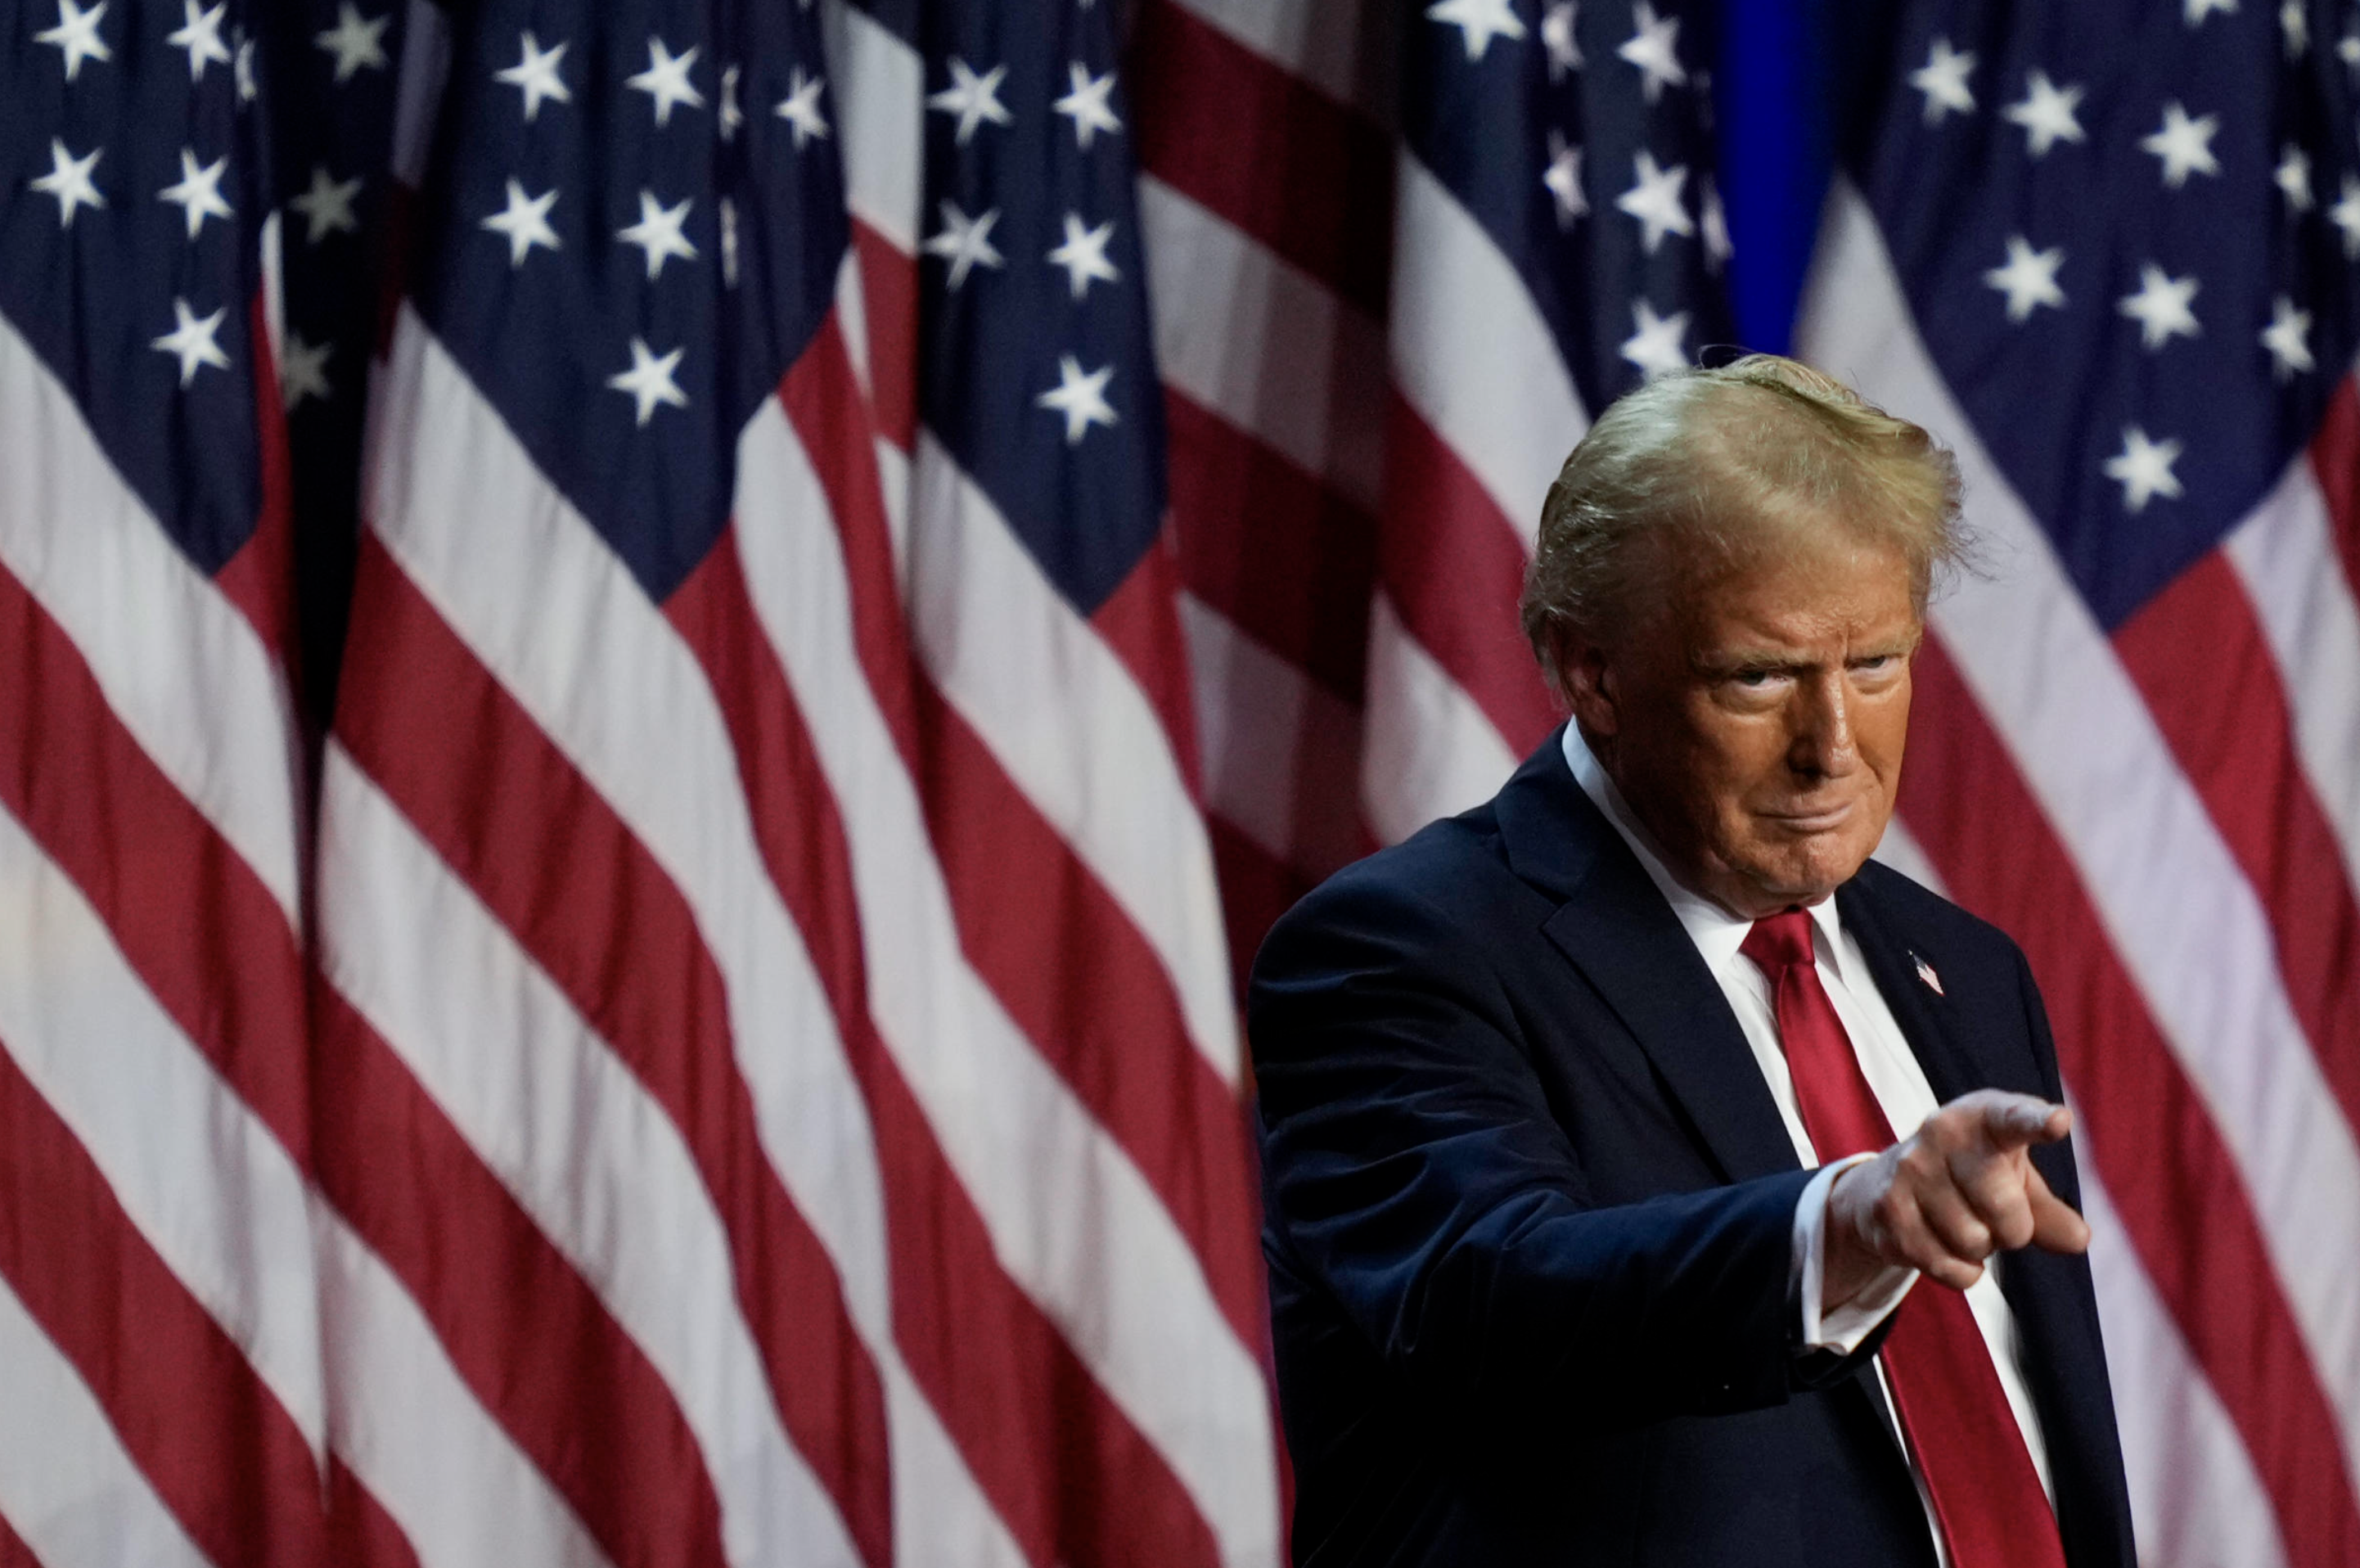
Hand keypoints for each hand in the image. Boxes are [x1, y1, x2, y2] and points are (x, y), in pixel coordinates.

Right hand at [1823, 1090, 2090, 1308]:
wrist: (1884, 1186)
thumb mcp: (2015, 1181)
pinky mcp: (1889, 1209)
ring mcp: (1910, 1169)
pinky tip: (1944, 1246)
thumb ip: (2050, 1210)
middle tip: (1995, 1216)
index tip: (2060, 1122)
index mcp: (1982, 1117)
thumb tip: (2078, 1240)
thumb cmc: (1971, 1177)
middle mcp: (1941, 1132)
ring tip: (1961, 1223)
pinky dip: (1962, 1271)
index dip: (2037, 1121)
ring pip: (1975, 1243)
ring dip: (1980, 1249)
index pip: (2013, 1118)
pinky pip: (1952, 1268)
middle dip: (2013, 1229)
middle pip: (2005, 1208)